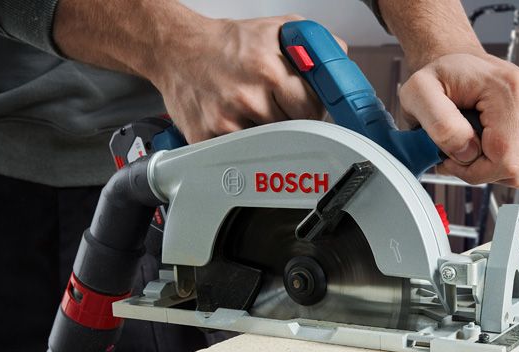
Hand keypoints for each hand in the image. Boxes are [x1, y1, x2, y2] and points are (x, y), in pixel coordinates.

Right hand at [149, 14, 345, 142]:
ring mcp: (226, 120)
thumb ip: (315, 43)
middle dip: (294, 123)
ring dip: (271, 136)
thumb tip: (341, 58)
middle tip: (281, 109)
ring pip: (271, 145)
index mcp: (268, 69)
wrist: (177, 49)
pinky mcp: (209, 138)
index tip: (306, 106)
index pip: (312, 108)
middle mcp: (247, 96)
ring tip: (257, 114)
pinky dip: (245, 145)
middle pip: (294, 130)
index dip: (313, 109)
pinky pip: (242, 153)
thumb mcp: (276, 30)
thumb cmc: (228, 43)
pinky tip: (238, 124)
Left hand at [399, 53, 518, 187]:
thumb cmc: (440, 78)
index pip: (505, 162)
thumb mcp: (418, 93)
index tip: (451, 155)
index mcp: (513, 90)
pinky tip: (492, 139)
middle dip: (482, 169)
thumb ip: (439, 123)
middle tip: (459, 147)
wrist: (461, 65)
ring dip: (493, 166)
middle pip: (517, 171)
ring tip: (474, 141)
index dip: (473, 171)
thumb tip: (468, 152)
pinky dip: (506, 160)